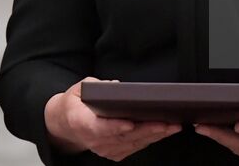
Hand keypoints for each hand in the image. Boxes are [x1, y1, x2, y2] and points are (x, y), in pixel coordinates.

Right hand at [44, 78, 181, 160]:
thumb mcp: (80, 88)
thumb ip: (97, 86)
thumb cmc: (76, 104)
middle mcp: (94, 140)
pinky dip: (149, 140)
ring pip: (132, 144)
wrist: (67, 124)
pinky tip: (163, 132)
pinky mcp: (113, 153)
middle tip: (166, 123)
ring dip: (154, 136)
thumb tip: (116, 87)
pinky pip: (134, 148)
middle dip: (147, 130)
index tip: (130, 124)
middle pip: (123, 137)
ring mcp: (104, 149)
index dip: (116, 127)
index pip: (99, 127)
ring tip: (172, 126)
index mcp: (82, 122)